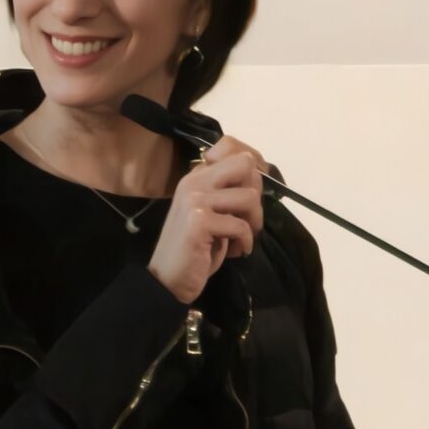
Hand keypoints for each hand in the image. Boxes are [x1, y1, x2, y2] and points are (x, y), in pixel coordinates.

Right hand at [147, 136, 266, 303]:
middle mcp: (194, 181)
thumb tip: (260, 174)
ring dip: (253, 222)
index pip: (233, 149)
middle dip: (256, 195)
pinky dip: (245, 242)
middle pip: (245, 165)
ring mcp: (195, 199)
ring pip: (249, 196)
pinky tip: (235, 252)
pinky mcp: (200, 221)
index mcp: (196, 176)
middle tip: (248, 220)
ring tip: (241, 238)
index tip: (249, 200)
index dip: (253, 172)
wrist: (168, 279)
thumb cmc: (195, 248)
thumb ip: (229, 192)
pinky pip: (241, 225)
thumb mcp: (213, 213)